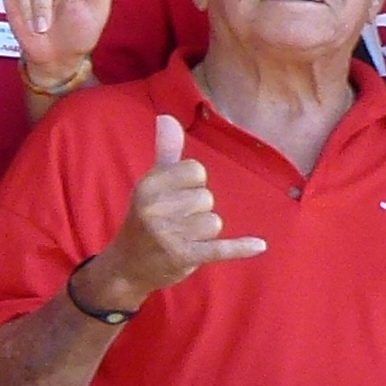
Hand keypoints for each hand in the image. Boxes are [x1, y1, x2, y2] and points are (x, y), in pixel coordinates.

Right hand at [93, 108, 267, 304]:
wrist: (125, 266)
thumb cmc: (143, 219)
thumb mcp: (150, 184)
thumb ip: (165, 152)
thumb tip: (168, 118)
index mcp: (149, 185)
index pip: (196, 171)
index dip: (193, 183)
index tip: (176, 197)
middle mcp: (156, 208)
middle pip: (207, 197)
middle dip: (197, 210)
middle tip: (175, 223)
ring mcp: (170, 234)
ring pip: (214, 222)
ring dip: (204, 233)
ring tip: (182, 238)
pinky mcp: (184, 257)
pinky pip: (221, 248)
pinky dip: (240, 248)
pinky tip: (260, 245)